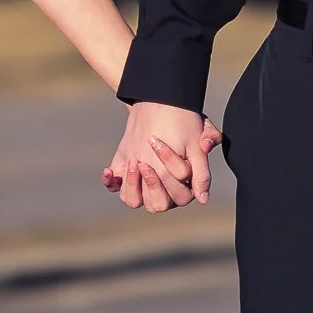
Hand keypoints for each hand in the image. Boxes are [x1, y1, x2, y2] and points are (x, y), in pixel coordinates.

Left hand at [103, 103, 222, 211]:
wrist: (161, 107)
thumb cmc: (185, 124)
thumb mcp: (199, 139)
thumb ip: (203, 165)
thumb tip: (203, 198)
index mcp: (185, 187)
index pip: (181, 196)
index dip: (172, 178)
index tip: (161, 150)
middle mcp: (164, 192)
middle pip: (158, 204)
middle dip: (152, 184)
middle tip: (144, 162)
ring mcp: (143, 186)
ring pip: (134, 201)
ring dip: (132, 186)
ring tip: (134, 162)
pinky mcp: (125, 177)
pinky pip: (115, 188)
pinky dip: (110, 182)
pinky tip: (109, 170)